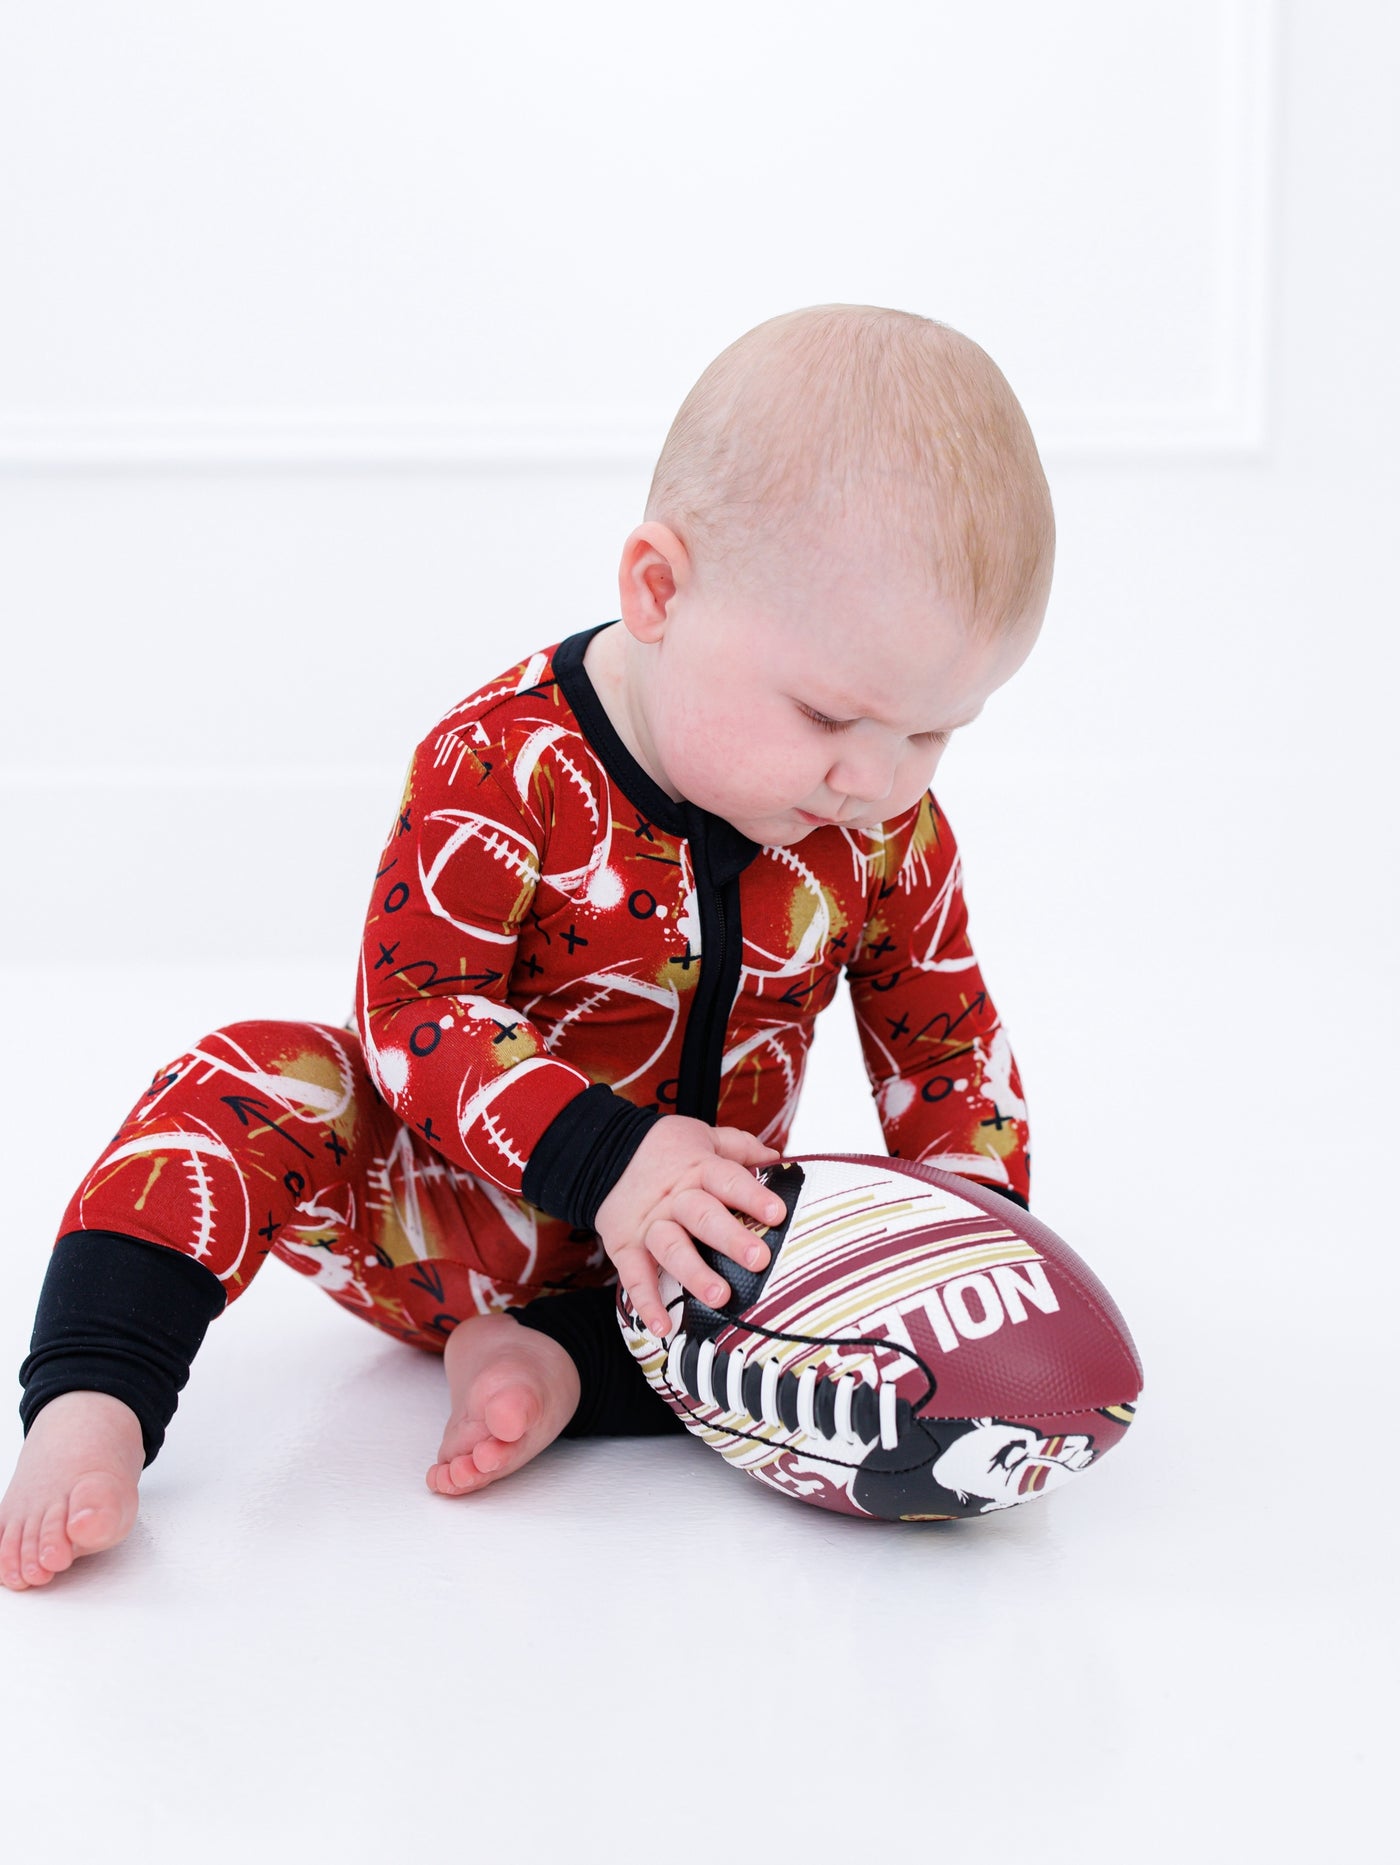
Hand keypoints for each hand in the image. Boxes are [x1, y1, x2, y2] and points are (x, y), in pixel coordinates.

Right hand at [594, 1118, 785, 1336]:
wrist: (602, 1152)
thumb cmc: (663, 1149)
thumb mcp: (701, 1136)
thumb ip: (739, 1146)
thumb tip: (777, 1157)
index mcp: (699, 1169)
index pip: (729, 1180)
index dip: (753, 1196)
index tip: (777, 1213)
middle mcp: (675, 1199)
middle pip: (704, 1217)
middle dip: (731, 1239)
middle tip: (758, 1259)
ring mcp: (650, 1224)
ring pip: (672, 1247)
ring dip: (694, 1273)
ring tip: (719, 1297)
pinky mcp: (626, 1246)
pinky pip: (634, 1276)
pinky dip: (646, 1302)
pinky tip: (662, 1327)